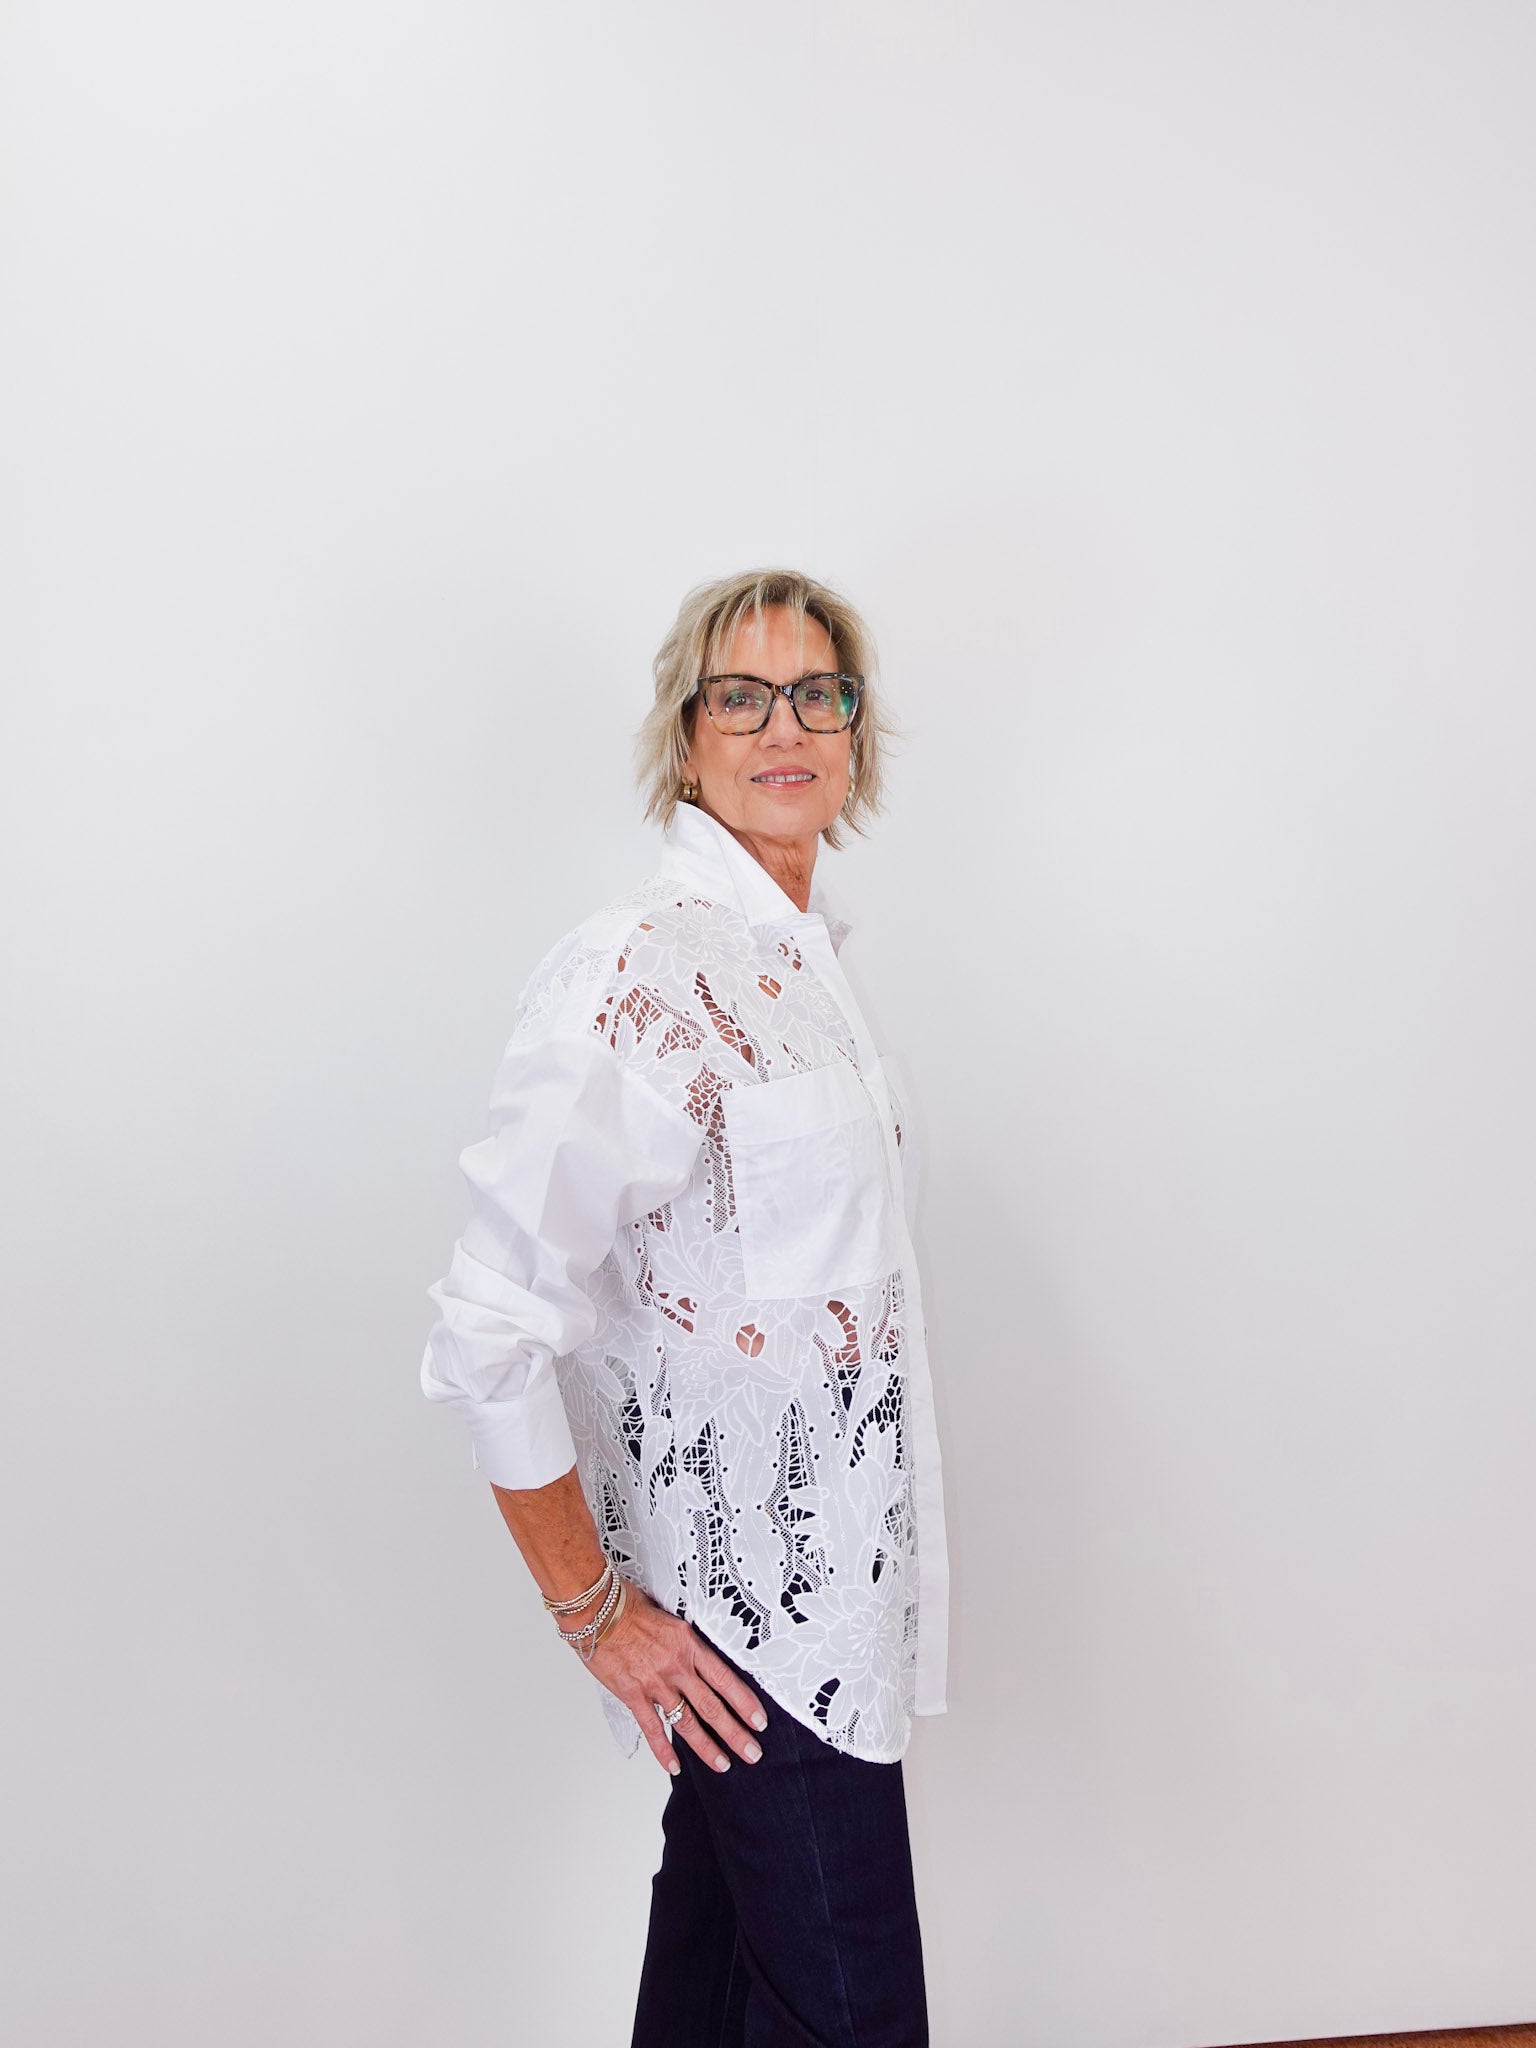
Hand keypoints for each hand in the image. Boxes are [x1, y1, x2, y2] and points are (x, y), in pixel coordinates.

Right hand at [582, 1579, 768, 1776]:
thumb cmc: (629, 1606)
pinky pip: (652, 1728)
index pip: (725, 1679)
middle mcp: (677, 1667)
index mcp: (689, 1645)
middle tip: (752, 1752)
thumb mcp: (670, 1620)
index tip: (759, 1721)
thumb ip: (686, 1642)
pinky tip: (675, 1766)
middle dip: (735, 1733)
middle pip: (712, 1707)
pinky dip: (663, 1750)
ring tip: (723, 1764)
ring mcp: (655, 1683)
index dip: (744, 1703)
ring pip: (687, 1722)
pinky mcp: (633, 1695)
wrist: (597, 1610)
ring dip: (706, 1746)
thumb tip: (700, 1656)